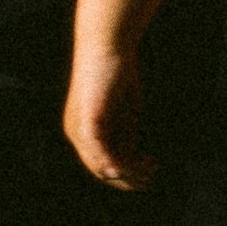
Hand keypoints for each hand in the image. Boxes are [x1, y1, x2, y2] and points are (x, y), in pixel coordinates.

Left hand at [63, 42, 157, 192]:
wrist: (107, 47)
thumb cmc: (116, 75)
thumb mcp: (122, 113)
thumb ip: (122, 136)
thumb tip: (128, 162)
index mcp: (82, 132)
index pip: (100, 166)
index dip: (126, 175)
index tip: (150, 169)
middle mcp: (75, 132)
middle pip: (100, 171)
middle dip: (128, 178)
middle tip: (151, 175)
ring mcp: (78, 127)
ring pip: (101, 164)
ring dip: (128, 171)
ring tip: (150, 166)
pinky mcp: (87, 119)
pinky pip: (98, 149)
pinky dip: (111, 162)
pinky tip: (125, 168)